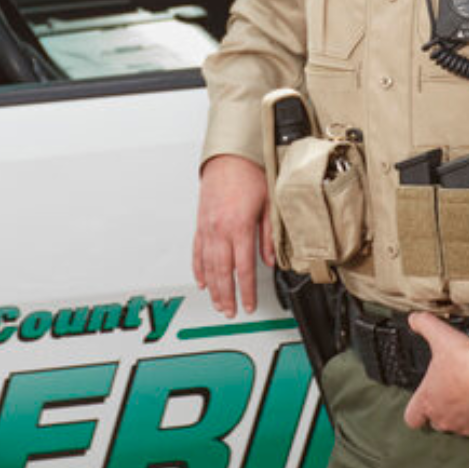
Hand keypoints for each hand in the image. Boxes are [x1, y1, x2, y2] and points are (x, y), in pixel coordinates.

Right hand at [193, 154, 272, 316]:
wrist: (229, 155)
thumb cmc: (249, 173)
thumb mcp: (269, 204)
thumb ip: (270, 236)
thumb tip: (272, 259)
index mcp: (239, 227)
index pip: (243, 269)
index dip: (246, 291)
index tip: (249, 305)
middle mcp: (220, 230)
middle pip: (222, 272)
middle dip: (226, 296)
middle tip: (230, 312)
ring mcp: (207, 228)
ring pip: (207, 266)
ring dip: (213, 288)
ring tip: (217, 303)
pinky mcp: (200, 223)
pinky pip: (197, 251)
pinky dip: (198, 268)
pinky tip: (202, 280)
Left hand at [402, 314, 468, 437]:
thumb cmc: (467, 363)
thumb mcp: (441, 336)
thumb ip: (424, 325)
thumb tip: (413, 319)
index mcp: (428, 401)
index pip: (412, 417)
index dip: (416, 410)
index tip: (424, 401)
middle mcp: (444, 418)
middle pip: (436, 421)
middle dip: (442, 408)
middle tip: (452, 391)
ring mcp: (465, 426)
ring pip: (459, 425)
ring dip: (463, 413)